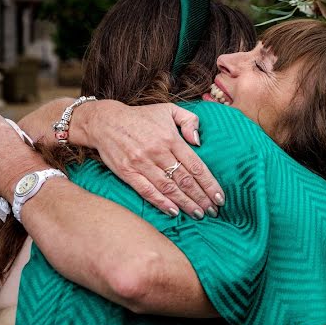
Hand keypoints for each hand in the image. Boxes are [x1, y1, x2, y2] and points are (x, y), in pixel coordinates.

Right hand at [78, 101, 221, 218]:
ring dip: (186, 203)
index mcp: (171, 138)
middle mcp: (158, 152)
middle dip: (202, 198)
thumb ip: (189, 121)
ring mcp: (142, 163)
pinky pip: (147, 191)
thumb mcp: (168, 110)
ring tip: (199, 214)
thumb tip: (198, 141)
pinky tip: (174, 212)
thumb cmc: (141, 117)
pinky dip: (161, 203)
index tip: (220, 197)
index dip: (210, 184)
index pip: (196, 166)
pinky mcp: (128, 172)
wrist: (105, 121)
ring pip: (169, 188)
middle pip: (185, 180)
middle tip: (214, 211)